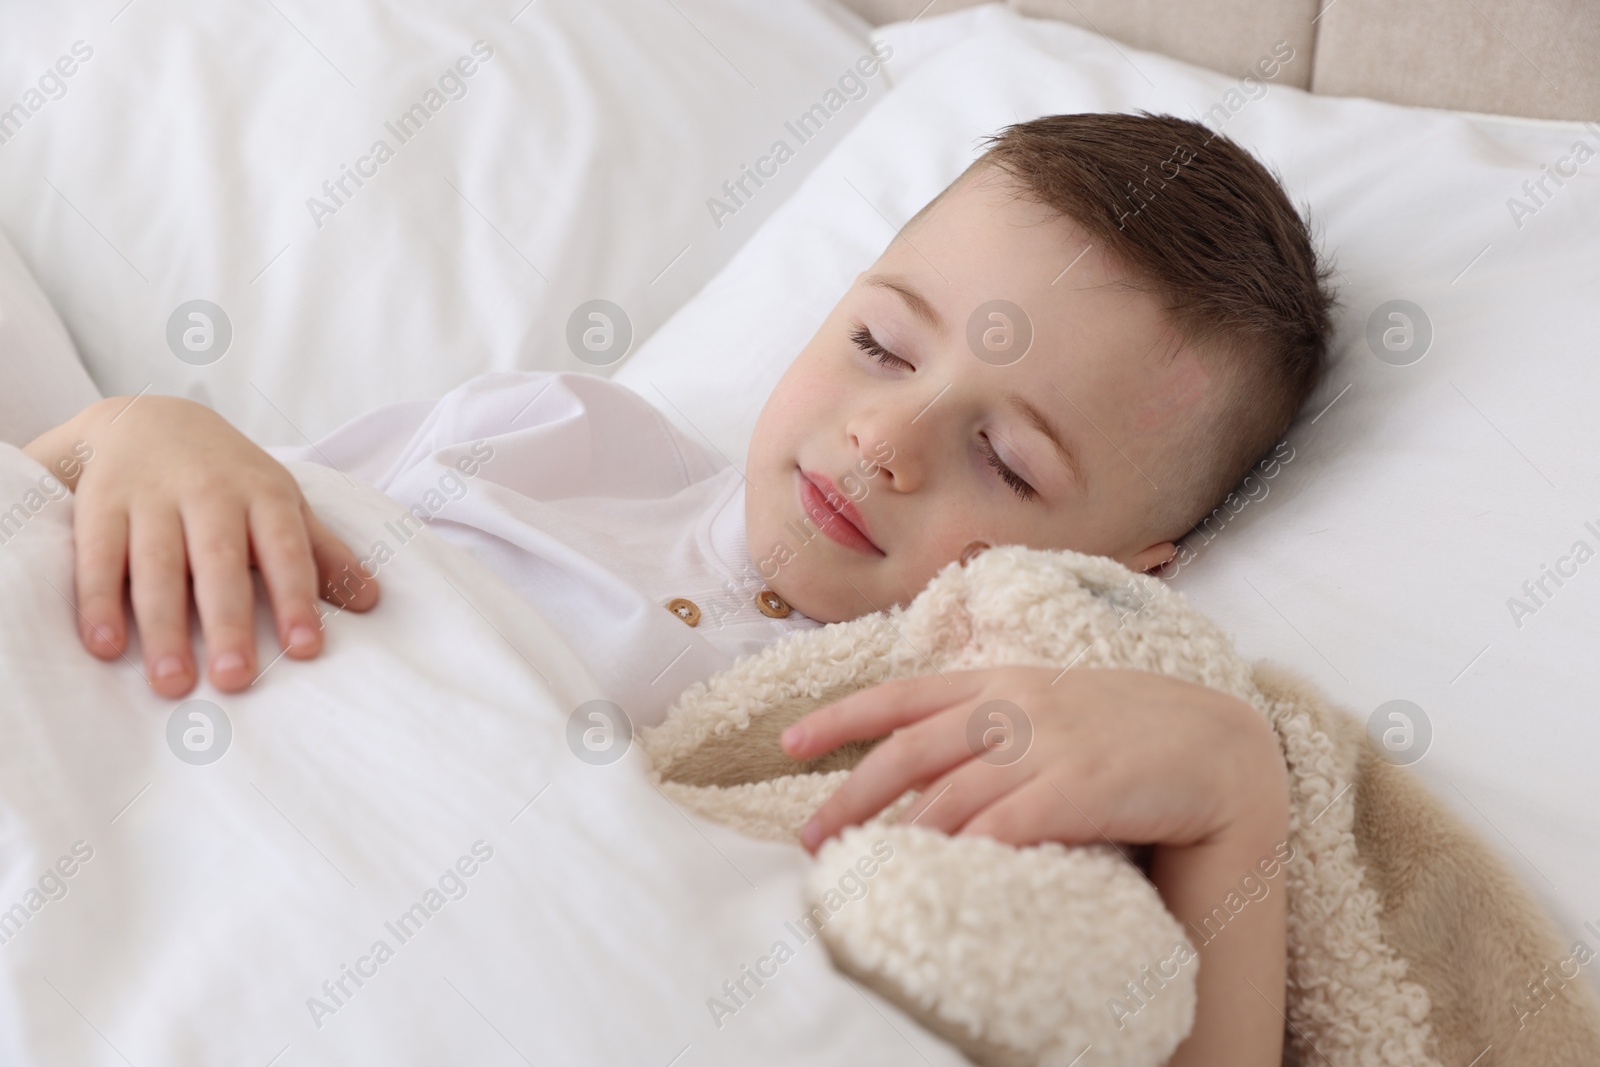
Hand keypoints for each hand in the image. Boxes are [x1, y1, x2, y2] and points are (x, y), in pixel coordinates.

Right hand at [24, 395, 378, 696]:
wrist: (148, 417)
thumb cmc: (230, 477)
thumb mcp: (282, 502)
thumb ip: (321, 552)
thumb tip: (372, 601)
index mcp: (263, 493)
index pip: (285, 549)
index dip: (296, 597)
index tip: (306, 649)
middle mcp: (208, 491)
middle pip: (218, 561)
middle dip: (227, 622)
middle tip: (235, 681)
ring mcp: (151, 496)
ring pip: (156, 564)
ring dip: (162, 626)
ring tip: (172, 683)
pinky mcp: (99, 503)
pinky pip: (97, 556)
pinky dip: (98, 601)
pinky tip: (105, 647)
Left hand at [783, 666, 1286, 854]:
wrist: (1221, 748)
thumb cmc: (1133, 730)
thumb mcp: (1056, 702)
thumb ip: (999, 712)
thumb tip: (934, 743)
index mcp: (1002, 680)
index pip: (904, 695)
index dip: (841, 718)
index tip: (790, 743)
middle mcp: (1014, 707)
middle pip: (909, 752)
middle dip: (850, 794)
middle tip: (810, 836)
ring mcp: (1045, 746)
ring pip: (947, 794)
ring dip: (896, 833)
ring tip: (860, 867)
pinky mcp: (1076, 789)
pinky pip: (1003, 825)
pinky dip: (962, 850)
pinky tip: (934, 873)